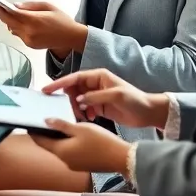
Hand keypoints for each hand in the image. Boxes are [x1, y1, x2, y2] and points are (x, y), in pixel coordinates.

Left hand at [0, 1, 88, 53]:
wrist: (71, 37)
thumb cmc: (61, 20)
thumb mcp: (48, 6)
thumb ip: (30, 6)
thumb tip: (16, 6)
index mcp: (34, 20)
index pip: (12, 14)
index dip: (2, 9)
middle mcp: (29, 32)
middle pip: (9, 23)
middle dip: (3, 15)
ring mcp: (29, 40)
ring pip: (12, 29)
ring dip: (10, 22)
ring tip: (11, 14)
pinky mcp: (30, 45)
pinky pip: (19, 35)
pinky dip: (17, 28)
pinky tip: (22, 24)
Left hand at [29, 118, 132, 174]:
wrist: (122, 158)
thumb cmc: (101, 141)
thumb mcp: (80, 128)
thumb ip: (61, 125)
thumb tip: (45, 121)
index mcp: (61, 152)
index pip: (40, 141)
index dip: (34, 131)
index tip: (30, 122)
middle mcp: (64, 160)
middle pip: (49, 146)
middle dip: (45, 134)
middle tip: (43, 120)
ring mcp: (74, 164)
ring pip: (60, 149)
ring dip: (57, 139)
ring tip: (57, 124)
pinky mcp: (83, 165)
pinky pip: (70, 153)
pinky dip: (67, 144)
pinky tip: (72, 135)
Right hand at [44, 69, 170, 128]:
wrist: (149, 112)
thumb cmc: (135, 100)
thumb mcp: (116, 95)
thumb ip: (96, 97)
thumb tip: (79, 100)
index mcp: (98, 76)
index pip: (74, 78)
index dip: (59, 83)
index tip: (47, 90)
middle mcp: (95, 85)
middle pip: (73, 90)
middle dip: (69, 100)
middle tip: (71, 110)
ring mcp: (96, 96)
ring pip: (77, 101)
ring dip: (77, 109)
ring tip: (83, 117)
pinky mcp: (99, 107)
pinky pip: (85, 109)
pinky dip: (84, 114)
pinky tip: (90, 119)